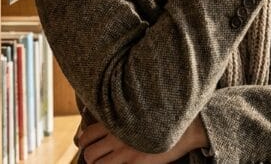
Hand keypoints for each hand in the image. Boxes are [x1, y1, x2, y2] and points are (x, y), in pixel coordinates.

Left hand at [77, 117, 208, 163]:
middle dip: (89, 157)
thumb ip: (125, 117)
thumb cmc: (165, 117)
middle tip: (95, 157)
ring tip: (105, 162)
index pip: (87, 133)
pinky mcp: (136, 163)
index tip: (84, 144)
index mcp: (118, 120)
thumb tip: (109, 124)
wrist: (187, 128)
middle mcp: (118, 136)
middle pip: (90, 152)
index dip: (82, 142)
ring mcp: (126, 152)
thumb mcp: (141, 112)